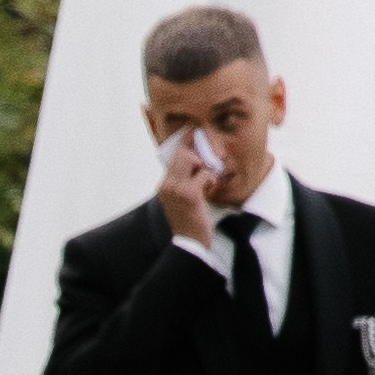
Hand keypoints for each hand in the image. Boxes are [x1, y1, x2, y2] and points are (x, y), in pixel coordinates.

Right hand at [154, 128, 223, 251]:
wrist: (190, 244)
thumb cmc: (190, 221)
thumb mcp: (183, 198)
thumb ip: (185, 180)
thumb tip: (198, 159)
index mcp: (164, 185)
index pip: (173, 155)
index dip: (184, 141)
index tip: (193, 129)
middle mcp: (166, 185)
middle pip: (182, 153)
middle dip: (197, 156)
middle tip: (205, 168)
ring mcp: (176, 189)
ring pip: (192, 159)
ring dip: (203, 168)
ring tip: (206, 182)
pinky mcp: (189, 194)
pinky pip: (204, 174)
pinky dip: (210, 180)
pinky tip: (209, 190)